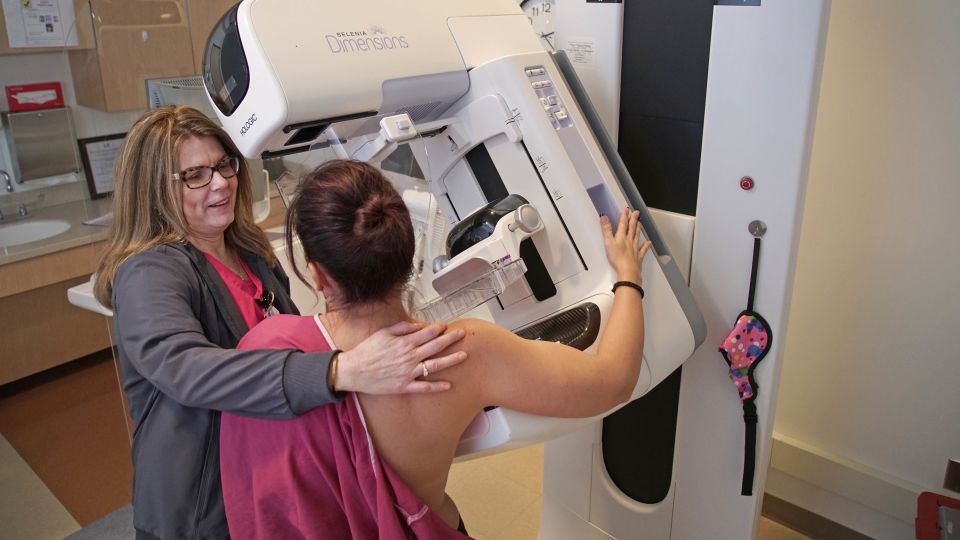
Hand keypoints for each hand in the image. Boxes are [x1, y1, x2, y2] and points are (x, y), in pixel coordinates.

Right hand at [334, 321, 466, 393]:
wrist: (353, 371)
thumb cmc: (367, 351)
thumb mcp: (383, 333)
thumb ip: (402, 328)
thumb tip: (419, 325)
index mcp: (404, 342)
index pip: (427, 333)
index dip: (439, 328)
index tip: (446, 326)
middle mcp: (409, 357)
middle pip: (435, 346)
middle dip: (450, 339)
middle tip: (462, 334)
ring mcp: (408, 372)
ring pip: (434, 365)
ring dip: (450, 360)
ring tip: (464, 356)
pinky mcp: (404, 386)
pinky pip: (424, 387)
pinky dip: (437, 387)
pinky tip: (449, 385)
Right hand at [601, 207, 651, 283]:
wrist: (627, 270)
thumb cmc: (617, 257)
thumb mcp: (608, 242)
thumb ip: (606, 229)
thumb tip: (604, 217)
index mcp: (622, 237)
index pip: (623, 224)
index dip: (624, 216)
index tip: (626, 209)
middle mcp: (629, 240)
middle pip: (632, 228)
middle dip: (633, 219)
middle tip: (636, 212)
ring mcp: (634, 248)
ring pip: (637, 236)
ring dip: (638, 228)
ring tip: (640, 222)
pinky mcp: (638, 256)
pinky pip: (643, 249)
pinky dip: (646, 245)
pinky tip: (648, 242)